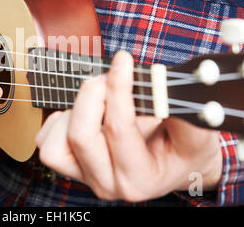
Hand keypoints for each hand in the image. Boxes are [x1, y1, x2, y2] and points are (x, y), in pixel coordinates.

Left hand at [36, 51, 221, 201]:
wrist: (174, 164)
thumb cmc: (183, 148)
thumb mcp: (197, 134)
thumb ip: (184, 113)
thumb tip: (160, 85)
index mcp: (140, 179)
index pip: (119, 129)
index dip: (119, 88)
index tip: (123, 60)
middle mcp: (109, 184)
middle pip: (81, 136)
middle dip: (92, 95)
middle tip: (109, 76)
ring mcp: (85, 176)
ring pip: (56, 142)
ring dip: (75, 109)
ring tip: (100, 97)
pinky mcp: (69, 165)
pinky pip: (46, 141)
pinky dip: (60, 120)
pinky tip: (84, 112)